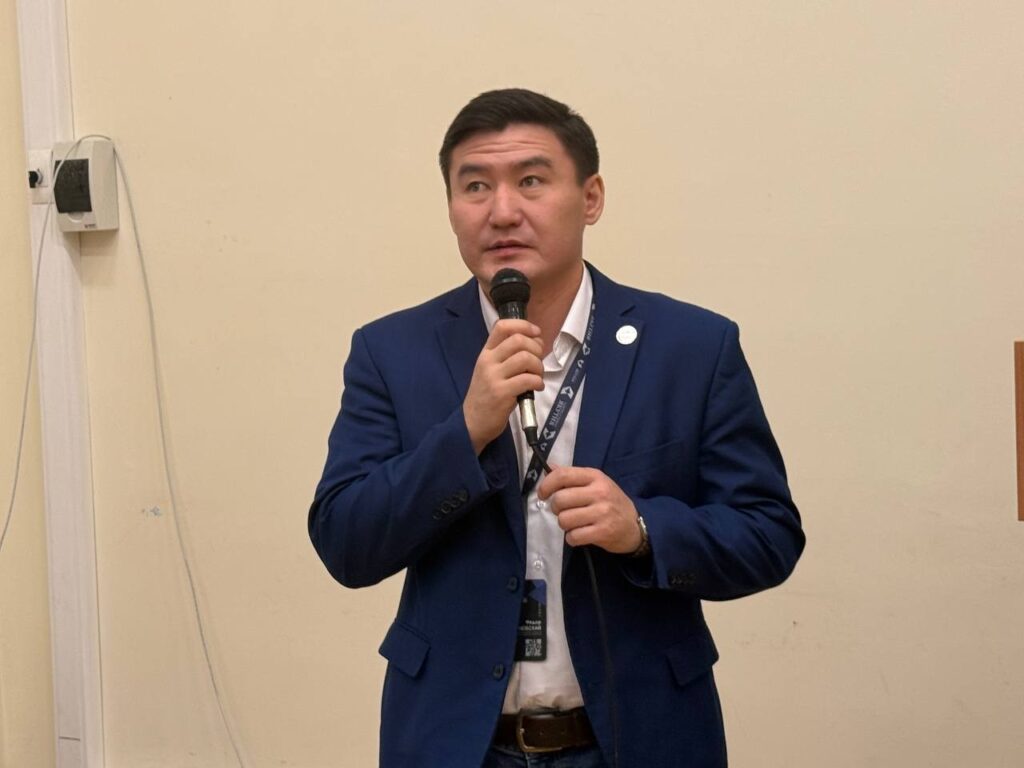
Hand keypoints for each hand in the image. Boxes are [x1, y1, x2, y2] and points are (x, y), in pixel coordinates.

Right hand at [463, 319, 543, 453]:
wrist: (472, 422)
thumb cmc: (486, 395)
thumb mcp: (490, 371)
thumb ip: (507, 356)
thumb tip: (535, 344)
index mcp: (486, 353)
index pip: (502, 326)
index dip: (523, 325)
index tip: (536, 333)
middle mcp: (488, 361)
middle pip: (518, 340)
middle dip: (536, 348)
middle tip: (538, 361)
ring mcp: (494, 377)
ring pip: (525, 358)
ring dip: (538, 366)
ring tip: (537, 376)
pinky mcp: (501, 393)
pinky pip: (528, 379)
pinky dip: (538, 382)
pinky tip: (537, 387)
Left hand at [538, 466, 642, 553]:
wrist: (635, 525)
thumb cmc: (611, 502)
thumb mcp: (595, 483)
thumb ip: (572, 476)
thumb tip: (548, 468)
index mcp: (595, 476)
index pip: (563, 475)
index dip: (546, 485)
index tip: (543, 494)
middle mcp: (599, 492)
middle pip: (560, 499)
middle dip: (556, 509)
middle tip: (564, 511)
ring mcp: (602, 512)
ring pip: (564, 519)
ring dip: (564, 525)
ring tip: (575, 523)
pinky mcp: (603, 532)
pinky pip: (573, 536)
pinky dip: (572, 538)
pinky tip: (580, 534)